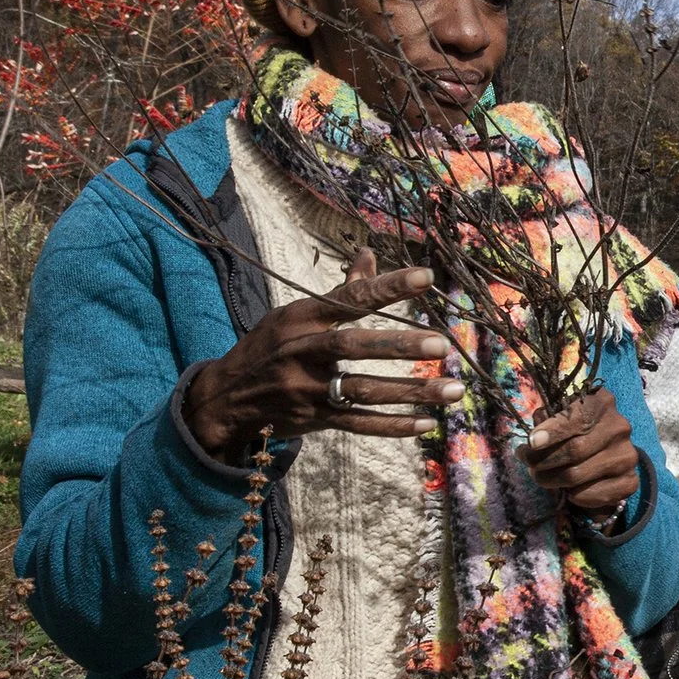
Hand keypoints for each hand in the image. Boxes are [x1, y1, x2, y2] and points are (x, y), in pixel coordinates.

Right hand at [183, 249, 457, 459]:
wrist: (226, 398)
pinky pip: (358, 424)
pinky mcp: (315, 419)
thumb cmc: (270, 347)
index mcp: (301, 318)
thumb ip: (339, 291)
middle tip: (442, 344)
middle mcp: (302, 352)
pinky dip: (393, 426)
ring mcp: (308, 389)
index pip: (348, 299)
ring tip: (452, 390)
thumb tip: (369, 252)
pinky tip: (427, 424)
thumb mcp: (294, 314)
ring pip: (362, 391)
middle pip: (352, 348)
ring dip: (410, 392)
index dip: (386, 287)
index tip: (426, 277)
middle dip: (398, 345)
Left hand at [526, 389, 640, 514]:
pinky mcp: (630, 481)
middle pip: (575, 450)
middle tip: (529, 465)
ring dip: (552, 480)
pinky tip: (568, 491)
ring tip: (542, 477)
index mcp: (602, 402)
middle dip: (543, 461)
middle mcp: (619, 427)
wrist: (604, 450)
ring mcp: (627, 455)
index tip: (531, 443)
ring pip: (578, 475)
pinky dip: (575, 497)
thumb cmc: (574, 427)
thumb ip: (546, 420)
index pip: (577, 418)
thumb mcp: (560, 413)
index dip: (552, 432)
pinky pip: (594, 494)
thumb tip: (535, 442)